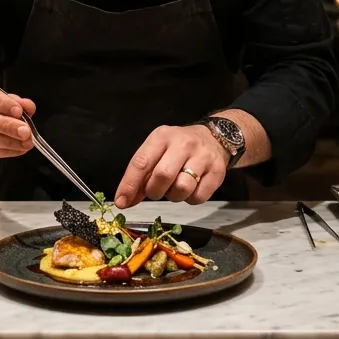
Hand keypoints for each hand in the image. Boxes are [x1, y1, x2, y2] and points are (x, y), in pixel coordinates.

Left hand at [114, 125, 229, 207]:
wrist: (214, 138)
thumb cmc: (178, 148)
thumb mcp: (157, 152)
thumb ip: (141, 176)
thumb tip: (125, 201)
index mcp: (162, 137)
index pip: (141, 162)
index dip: (129, 185)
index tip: (122, 202)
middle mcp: (182, 144)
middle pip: (162, 176)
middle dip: (154, 191)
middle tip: (155, 192)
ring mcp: (202, 156)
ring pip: (182, 188)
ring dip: (174, 196)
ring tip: (175, 188)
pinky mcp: (217, 171)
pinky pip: (198, 197)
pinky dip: (190, 199)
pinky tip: (191, 188)